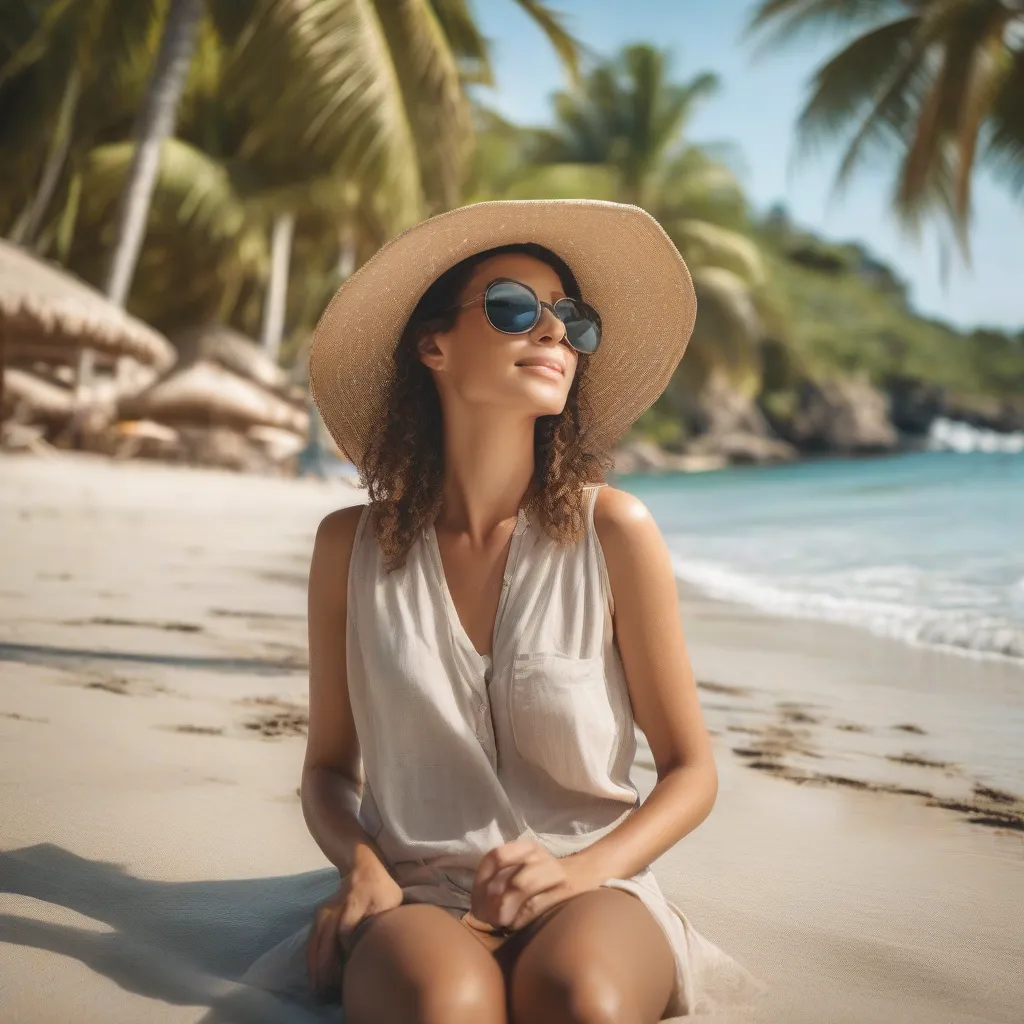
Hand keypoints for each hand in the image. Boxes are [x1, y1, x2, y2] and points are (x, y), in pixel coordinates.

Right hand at [306, 849, 402, 996]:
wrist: (361, 866)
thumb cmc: (380, 886)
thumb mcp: (390, 899)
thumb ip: (382, 919)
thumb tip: (377, 941)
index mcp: (354, 903)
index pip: (345, 931)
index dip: (345, 952)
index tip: (347, 972)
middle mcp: (335, 908)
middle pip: (326, 941)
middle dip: (326, 968)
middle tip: (328, 991)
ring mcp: (324, 913)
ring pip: (316, 943)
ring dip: (316, 967)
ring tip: (318, 990)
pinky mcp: (319, 917)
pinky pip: (312, 940)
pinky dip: (312, 959)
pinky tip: (313, 975)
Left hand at [471, 839, 605, 932]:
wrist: (588, 872)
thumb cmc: (548, 876)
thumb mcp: (527, 866)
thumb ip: (503, 878)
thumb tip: (479, 906)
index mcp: (526, 847)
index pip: (495, 857)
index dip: (482, 882)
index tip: (478, 903)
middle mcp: (539, 855)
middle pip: (506, 875)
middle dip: (492, 902)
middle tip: (488, 919)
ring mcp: (554, 871)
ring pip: (520, 886)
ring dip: (506, 910)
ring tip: (501, 923)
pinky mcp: (565, 890)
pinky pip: (535, 905)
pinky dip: (521, 918)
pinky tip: (516, 925)